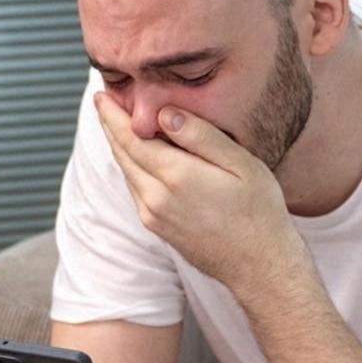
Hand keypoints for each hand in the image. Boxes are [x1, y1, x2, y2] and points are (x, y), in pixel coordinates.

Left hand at [93, 89, 301, 293]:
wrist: (260, 267)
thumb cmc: (259, 212)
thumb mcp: (241, 165)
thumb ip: (200, 136)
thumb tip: (164, 114)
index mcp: (176, 176)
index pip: (131, 137)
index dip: (113, 115)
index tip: (101, 95)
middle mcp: (156, 198)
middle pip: (122, 153)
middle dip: (110, 126)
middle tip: (103, 101)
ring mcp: (153, 216)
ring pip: (127, 172)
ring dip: (119, 146)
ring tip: (118, 122)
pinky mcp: (156, 228)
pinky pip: (136, 190)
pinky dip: (131, 167)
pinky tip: (139, 155)